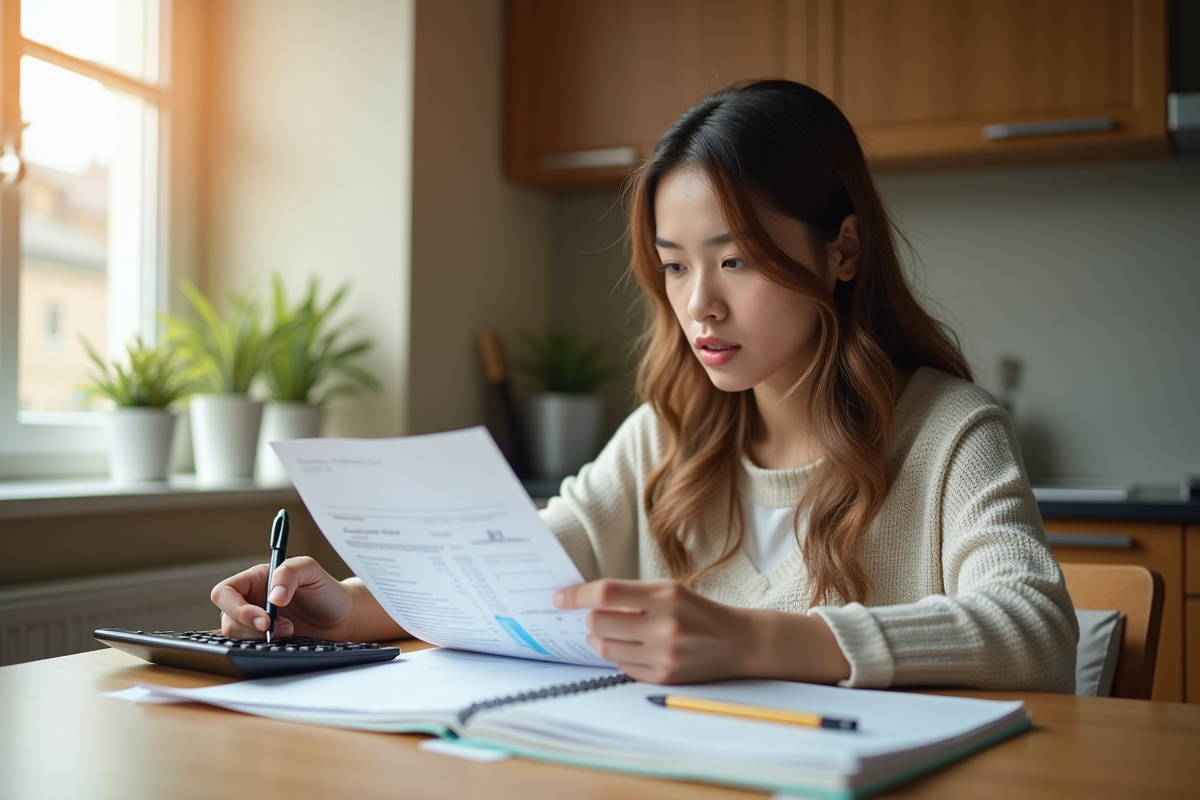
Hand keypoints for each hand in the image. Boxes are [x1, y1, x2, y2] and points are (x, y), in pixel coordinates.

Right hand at [211, 556, 356, 640]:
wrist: (343, 617)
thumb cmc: (327, 590)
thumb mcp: (311, 570)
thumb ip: (290, 572)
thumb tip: (274, 596)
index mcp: (256, 579)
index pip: (225, 592)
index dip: (236, 607)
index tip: (263, 617)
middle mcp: (252, 600)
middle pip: (227, 617)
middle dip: (249, 626)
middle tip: (275, 627)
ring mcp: (256, 622)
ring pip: (235, 635)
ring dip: (259, 637)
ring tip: (289, 629)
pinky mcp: (264, 640)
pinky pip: (250, 646)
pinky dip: (264, 645)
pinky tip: (286, 638)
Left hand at [553, 579, 752, 683]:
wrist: (738, 642)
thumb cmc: (698, 612)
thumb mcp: (669, 591)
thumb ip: (631, 595)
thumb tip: (586, 601)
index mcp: (665, 596)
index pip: (606, 593)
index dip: (577, 595)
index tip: (560, 598)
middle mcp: (664, 626)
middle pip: (599, 623)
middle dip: (590, 619)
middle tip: (594, 616)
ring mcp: (664, 655)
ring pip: (606, 648)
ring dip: (600, 639)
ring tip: (610, 632)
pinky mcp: (664, 677)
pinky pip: (622, 667)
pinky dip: (620, 656)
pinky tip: (632, 648)